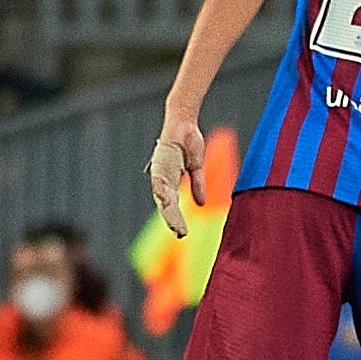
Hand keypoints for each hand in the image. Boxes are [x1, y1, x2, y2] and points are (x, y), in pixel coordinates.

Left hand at [148, 116, 206, 236]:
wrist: (184, 124)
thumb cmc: (189, 143)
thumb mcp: (197, 168)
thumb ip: (198, 185)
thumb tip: (201, 204)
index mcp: (170, 183)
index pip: (172, 206)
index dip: (176, 220)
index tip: (183, 234)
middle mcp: (162, 181)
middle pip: (166, 206)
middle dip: (173, 221)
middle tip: (181, 235)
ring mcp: (160, 173)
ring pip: (162, 197)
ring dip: (168, 211)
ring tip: (174, 225)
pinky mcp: (159, 164)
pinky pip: (159, 181)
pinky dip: (162, 193)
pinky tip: (167, 202)